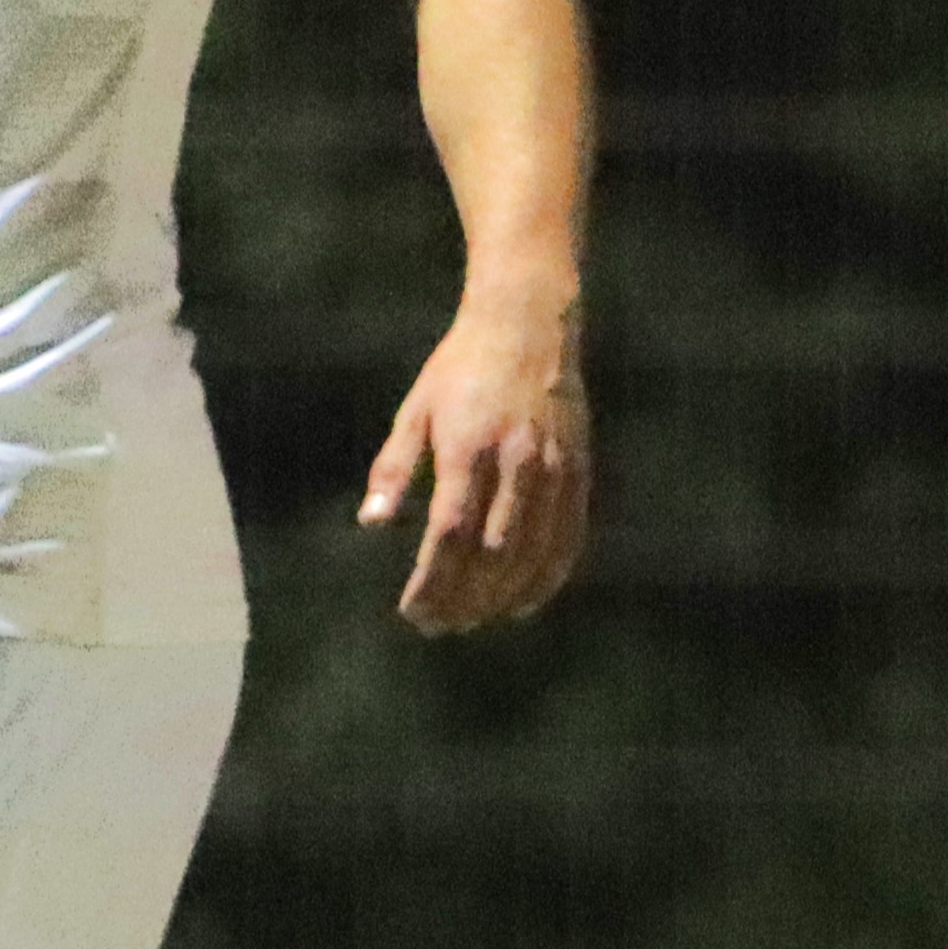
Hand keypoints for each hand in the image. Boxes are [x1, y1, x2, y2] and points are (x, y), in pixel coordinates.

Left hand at [360, 296, 589, 634]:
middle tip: (438, 625)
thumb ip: (393, 467)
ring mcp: (550, 467)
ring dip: (500, 598)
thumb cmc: (459, 367)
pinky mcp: (576, 470)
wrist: (528, 323)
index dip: (433, 581)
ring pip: (531, 553)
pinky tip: (522, 604)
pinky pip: (568, 539)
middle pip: (490, 553)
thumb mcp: (415, 410)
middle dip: (463, 598)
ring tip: (472, 621)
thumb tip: (371, 521)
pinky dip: (546, 579)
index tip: (412, 610)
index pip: (449, 533)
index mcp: (465, 446)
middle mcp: (512, 461)